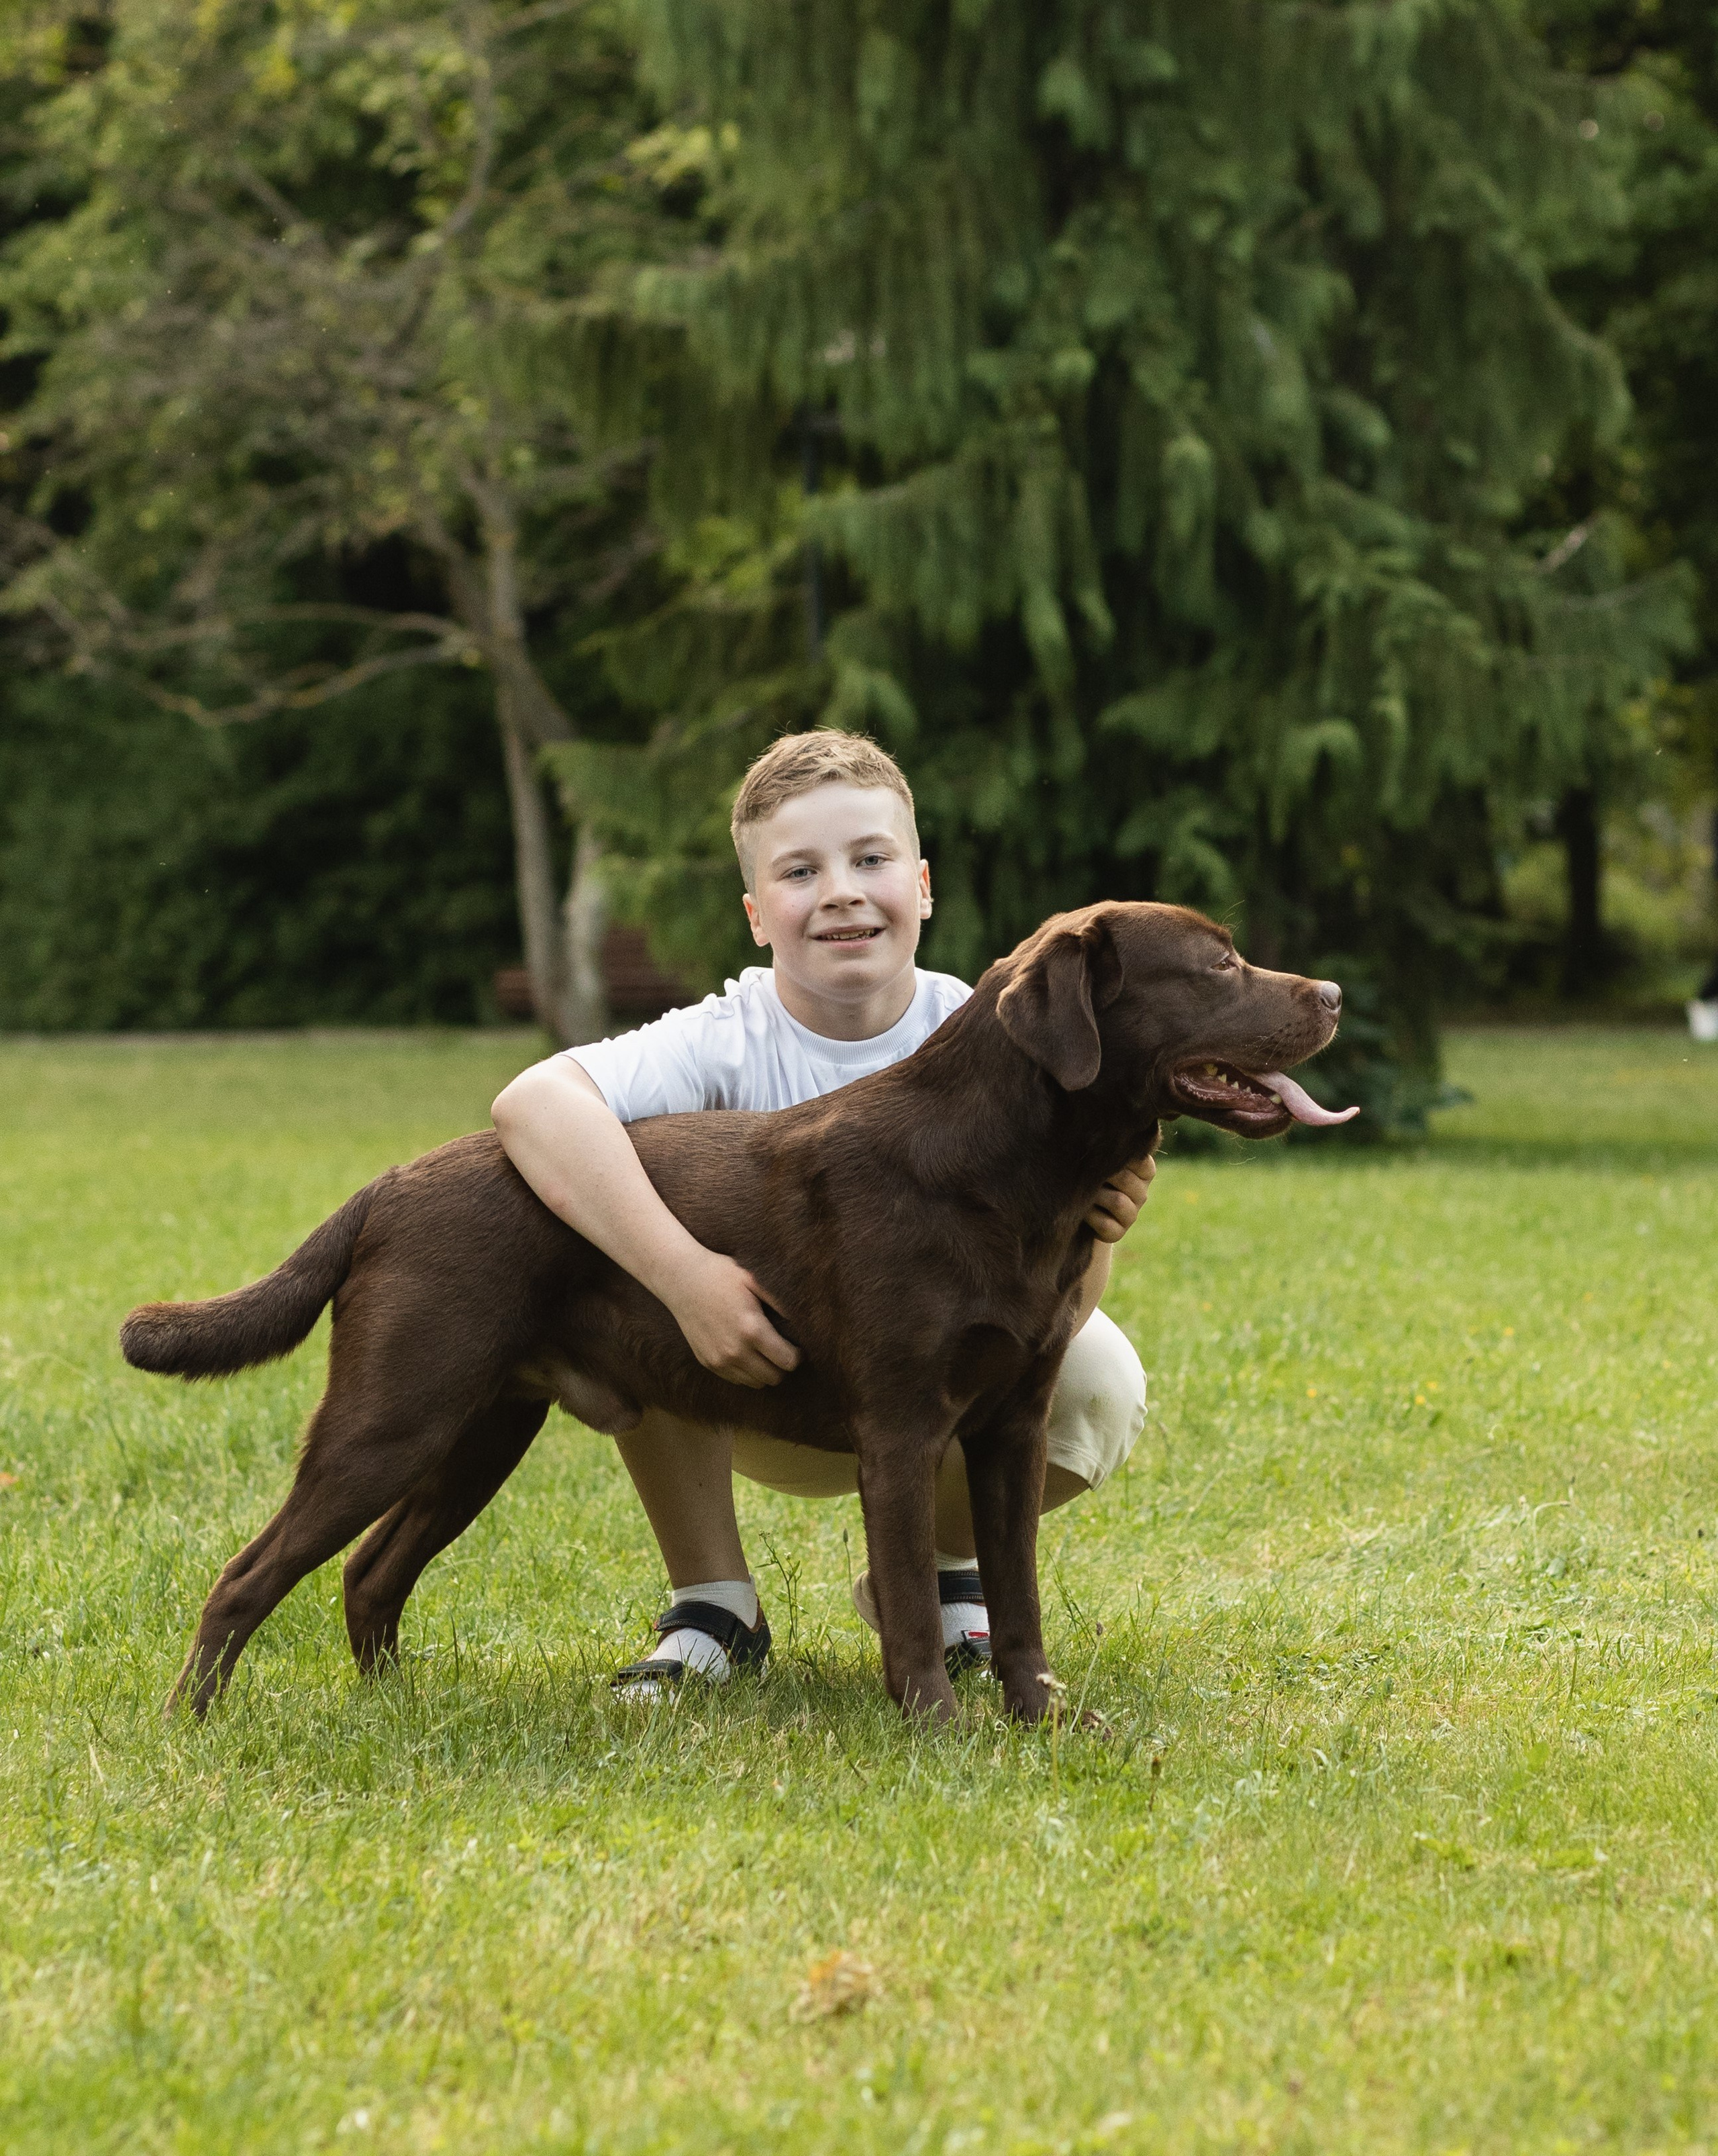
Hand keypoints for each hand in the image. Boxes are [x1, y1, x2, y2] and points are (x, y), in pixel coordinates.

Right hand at [663, 1249, 800, 1388]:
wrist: (681, 1280)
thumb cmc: (721, 1274)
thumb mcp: (754, 1279)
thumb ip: (780, 1300)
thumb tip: (803, 1318)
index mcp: (752, 1329)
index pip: (788, 1361)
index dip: (797, 1356)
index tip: (797, 1346)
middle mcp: (735, 1350)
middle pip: (774, 1378)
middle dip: (783, 1367)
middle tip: (783, 1351)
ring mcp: (719, 1360)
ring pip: (755, 1383)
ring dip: (764, 1371)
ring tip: (765, 1353)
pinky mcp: (707, 1363)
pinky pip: (736, 1379)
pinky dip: (745, 1372)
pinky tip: (746, 1352)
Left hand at [1084, 1152, 1155, 1243]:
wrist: (1076, 1207)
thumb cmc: (1088, 1174)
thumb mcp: (1099, 1159)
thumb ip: (1106, 1150)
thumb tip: (1096, 1138)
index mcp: (1143, 1172)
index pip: (1142, 1161)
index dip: (1119, 1157)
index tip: (1099, 1153)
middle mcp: (1141, 1194)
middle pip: (1126, 1179)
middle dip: (1102, 1174)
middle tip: (1085, 1171)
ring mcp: (1131, 1215)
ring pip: (1118, 1201)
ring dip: (1095, 1195)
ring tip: (1083, 1191)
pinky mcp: (1117, 1233)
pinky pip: (1106, 1224)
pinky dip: (1090, 1216)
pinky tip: (1082, 1210)